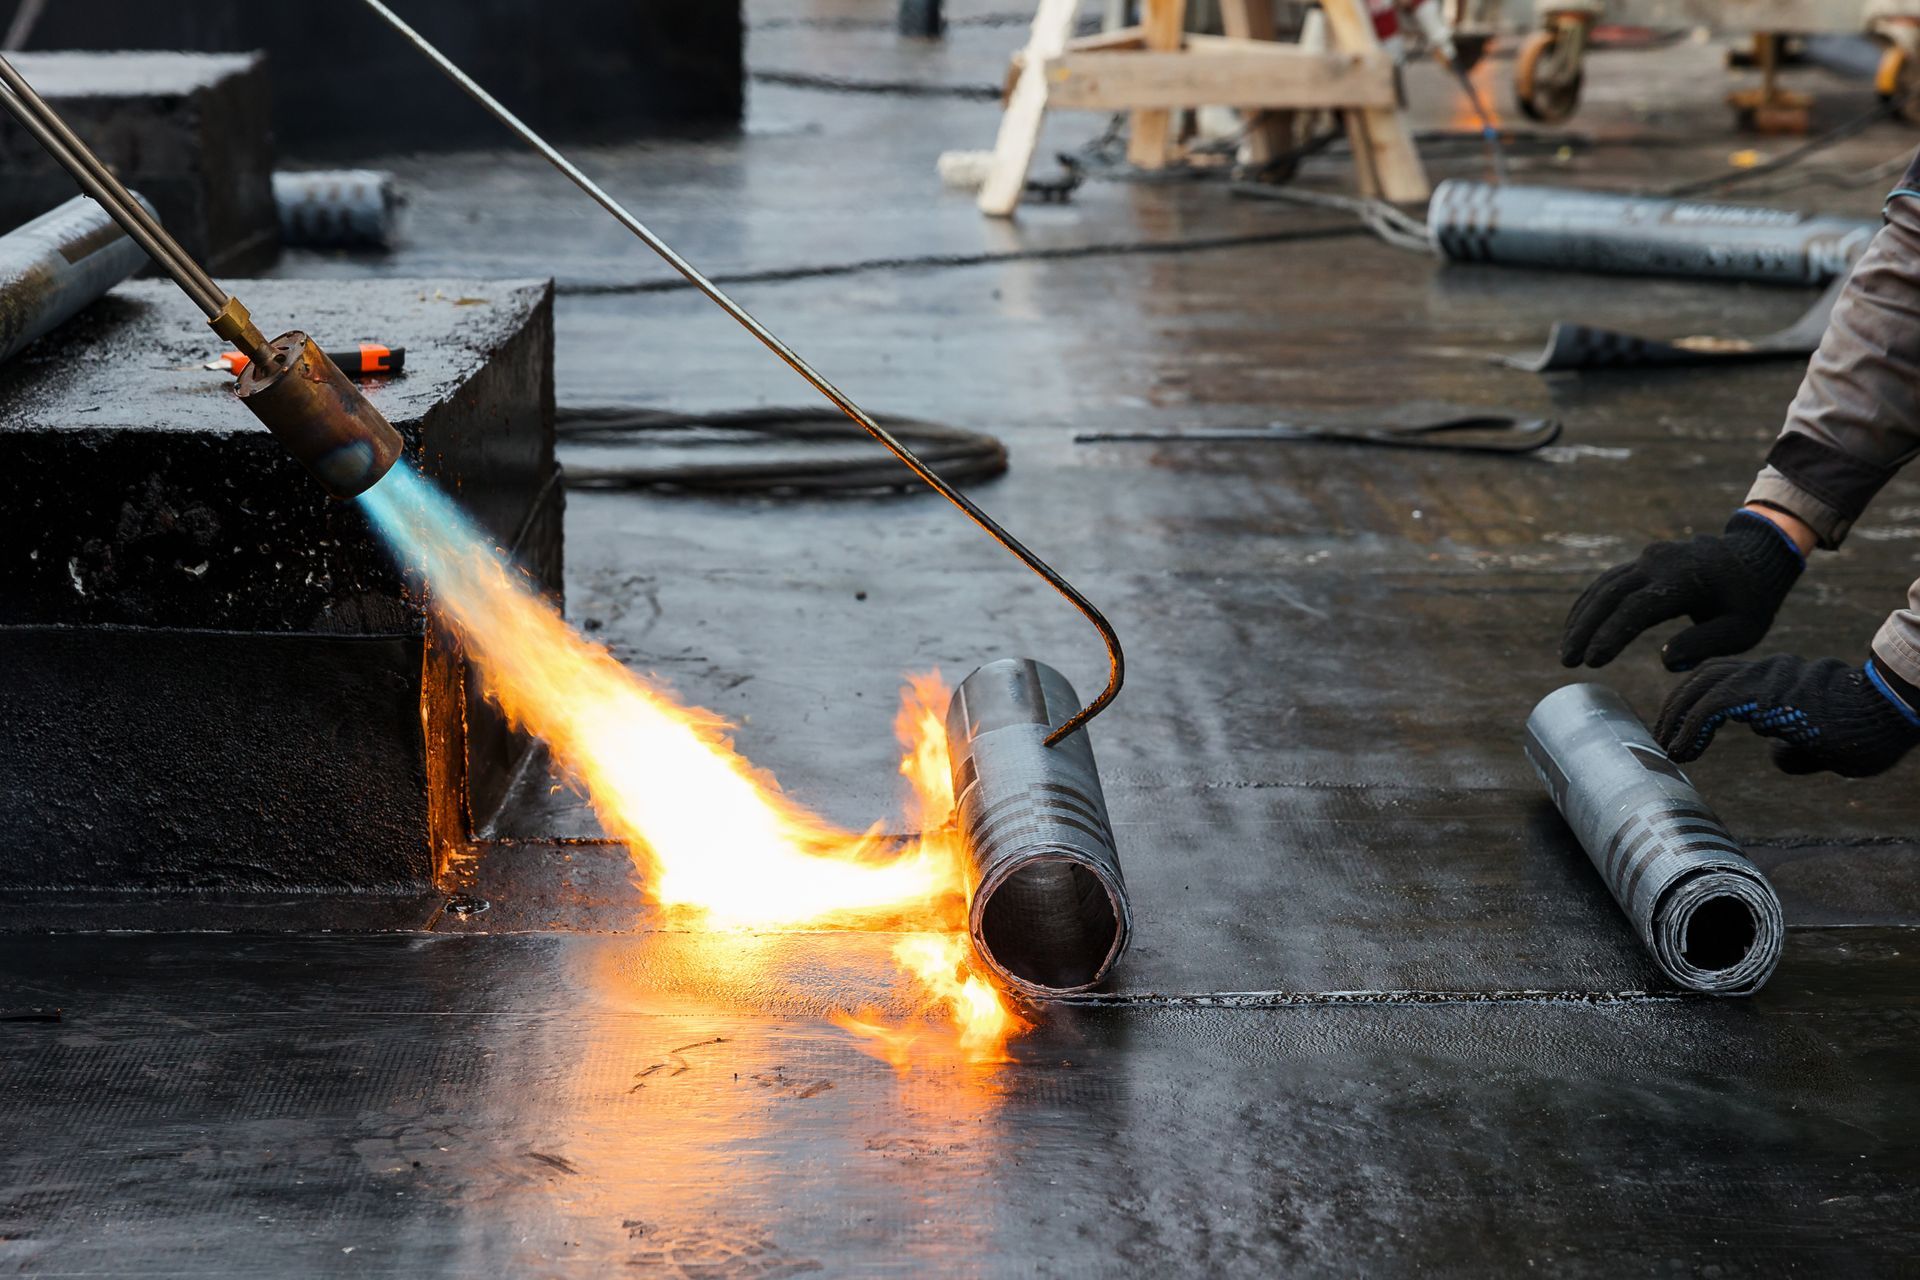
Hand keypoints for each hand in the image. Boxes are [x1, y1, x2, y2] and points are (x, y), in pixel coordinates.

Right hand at [1561, 511, 1805, 671]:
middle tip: (1567, 661)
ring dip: (1581, 619)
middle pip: (1610, 596)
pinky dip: (1590, 605)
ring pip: (1603, 587)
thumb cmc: (1750, 600)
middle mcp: (1660, 563)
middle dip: (1584, 630)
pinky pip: (1609, 582)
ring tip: (1567, 651)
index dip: (1611, 635)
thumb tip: (1666, 660)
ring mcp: (1649, 558)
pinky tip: (1577, 627)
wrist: (1755, 556)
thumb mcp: (1742, 630)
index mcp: (1685, 580)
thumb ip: (1705, 644)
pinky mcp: (1643, 561)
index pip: (1637, 608)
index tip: (1593, 662)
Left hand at [1655, 655, 1919, 776]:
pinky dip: (1689, 728)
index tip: (1679, 731)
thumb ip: (1796, 747)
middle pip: (1704, 676)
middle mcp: (1768, 670)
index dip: (1694, 701)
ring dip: (1677, 718)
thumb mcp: (1823, 744)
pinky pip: (1713, 706)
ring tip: (1668, 748)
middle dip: (1677, 706)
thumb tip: (1776, 756)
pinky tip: (1681, 752)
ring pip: (1703, 687)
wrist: (1890, 717)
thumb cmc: (1865, 732)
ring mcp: (1767, 679)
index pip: (1722, 677)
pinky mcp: (1766, 696)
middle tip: (1662, 737)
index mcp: (1779, 677)